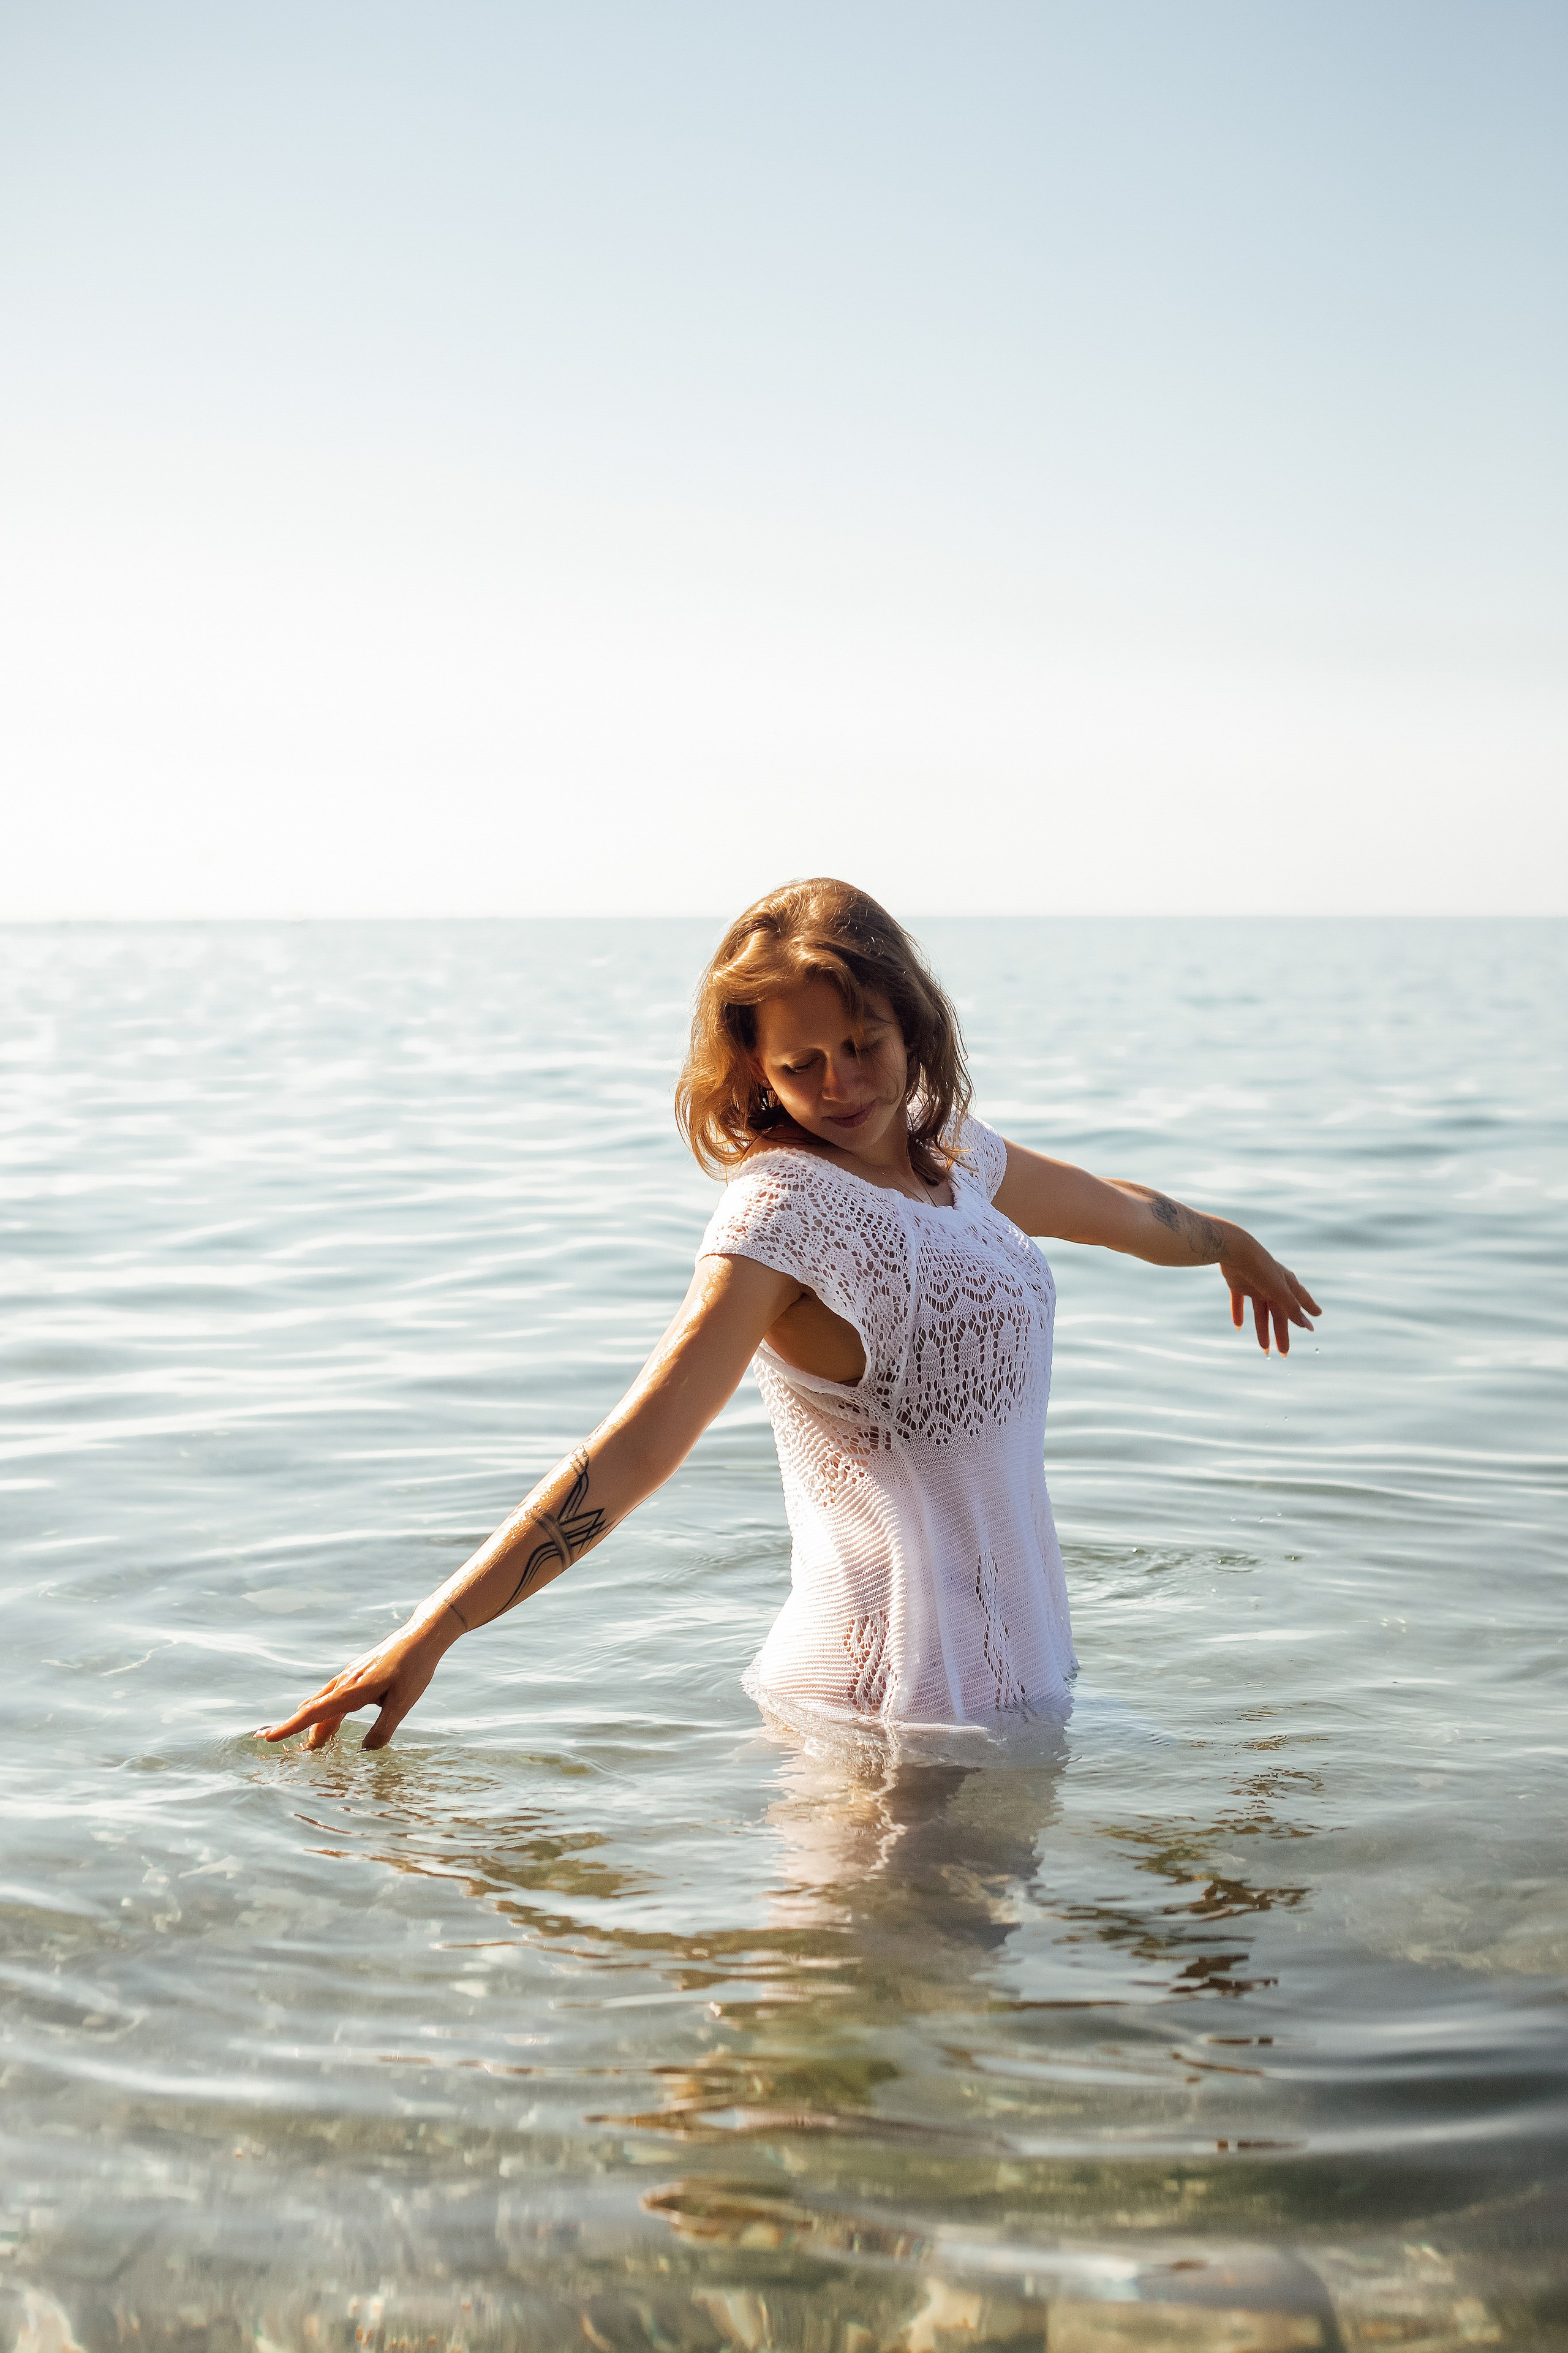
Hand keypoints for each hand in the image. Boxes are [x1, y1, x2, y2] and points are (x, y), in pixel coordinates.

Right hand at [257, 1614, 454, 1751]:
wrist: (421, 1636)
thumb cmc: (414, 1668)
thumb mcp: (402, 1703)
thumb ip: (383, 1728)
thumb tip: (365, 1752)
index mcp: (352, 1691)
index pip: (314, 1714)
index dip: (290, 1728)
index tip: (268, 1736)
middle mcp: (345, 1682)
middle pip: (315, 1711)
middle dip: (297, 1730)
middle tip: (283, 1748)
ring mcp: (350, 1676)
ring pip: (325, 1703)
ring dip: (316, 1724)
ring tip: (312, 1744)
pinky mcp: (358, 1673)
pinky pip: (335, 1695)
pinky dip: (327, 1711)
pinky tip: (330, 1718)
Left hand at [1220, 1236, 1320, 1354]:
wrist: (1234, 1249)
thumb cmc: (1260, 1268)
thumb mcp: (1278, 1290)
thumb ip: (1292, 1308)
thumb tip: (1308, 1325)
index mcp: (1285, 1283)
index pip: (1300, 1300)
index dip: (1308, 1308)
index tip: (1317, 1316)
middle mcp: (1272, 1285)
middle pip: (1278, 1314)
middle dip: (1281, 1333)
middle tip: (1284, 1352)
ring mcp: (1255, 1285)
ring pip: (1260, 1312)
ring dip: (1262, 1330)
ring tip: (1264, 1349)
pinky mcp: (1238, 1284)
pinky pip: (1239, 1302)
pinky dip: (1238, 1313)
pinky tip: (1238, 1326)